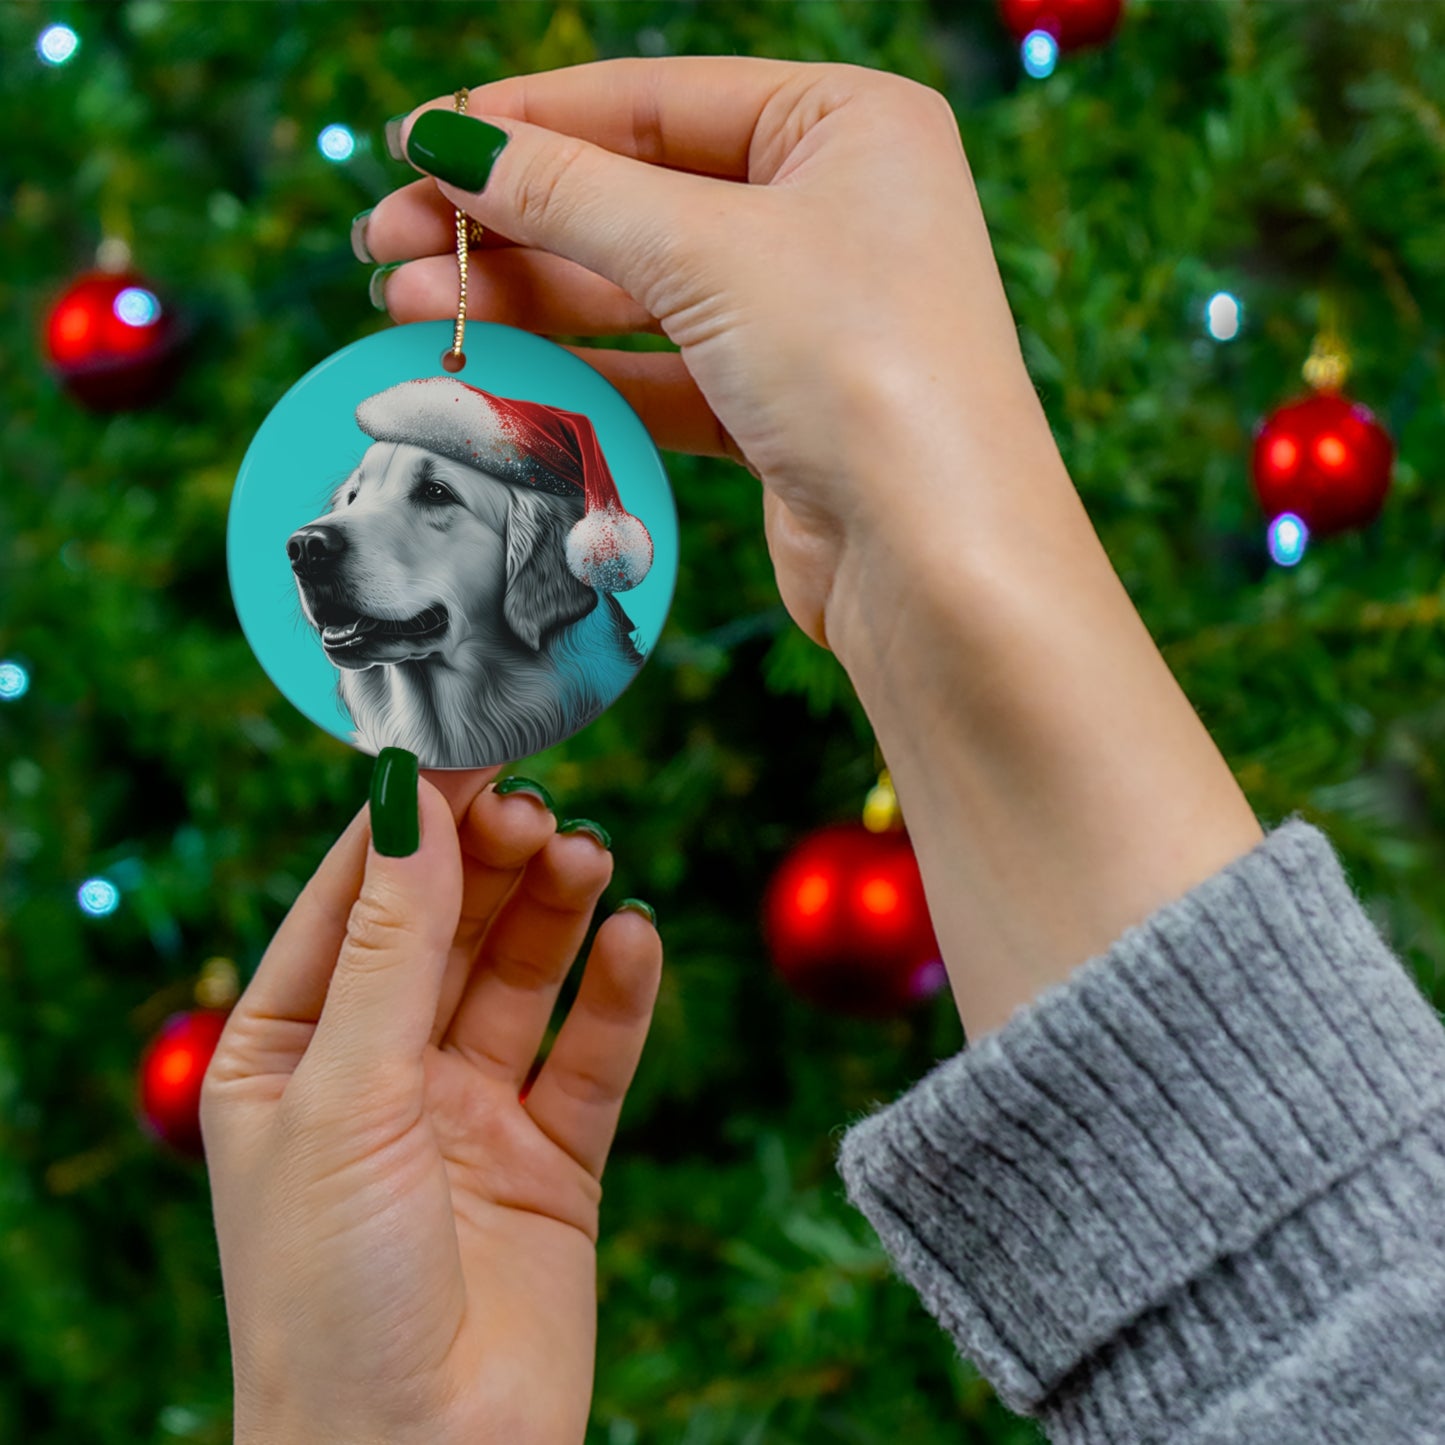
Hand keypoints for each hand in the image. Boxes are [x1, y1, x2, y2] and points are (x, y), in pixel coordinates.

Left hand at [201, 767, 661, 1444]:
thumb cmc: (331, 1294)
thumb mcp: (346, 1096)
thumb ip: (391, 947)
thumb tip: (411, 802)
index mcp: (290, 1051)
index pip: (353, 900)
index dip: (410, 821)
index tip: (467, 745)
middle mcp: (380, 1072)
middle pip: (447, 926)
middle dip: (490, 861)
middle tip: (539, 805)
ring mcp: (469, 1113)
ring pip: (522, 977)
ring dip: (555, 912)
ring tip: (588, 857)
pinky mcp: (552, 1159)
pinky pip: (591, 1055)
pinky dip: (618, 995)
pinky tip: (635, 940)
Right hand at [361, 60, 1262, 1041]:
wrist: (939, 562)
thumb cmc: (863, 370)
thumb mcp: (707, 252)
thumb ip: (570, 193)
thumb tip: (447, 144)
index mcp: (847, 126)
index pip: (655, 99)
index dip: (528, 122)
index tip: (417, 146)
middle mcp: (833, 211)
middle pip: (636, 197)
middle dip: (509, 221)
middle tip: (385, 243)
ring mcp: (807, 315)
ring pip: (639, 290)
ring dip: (526, 296)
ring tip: (409, 303)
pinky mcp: (781, 408)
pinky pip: (660, 368)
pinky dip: (579, 367)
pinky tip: (491, 364)